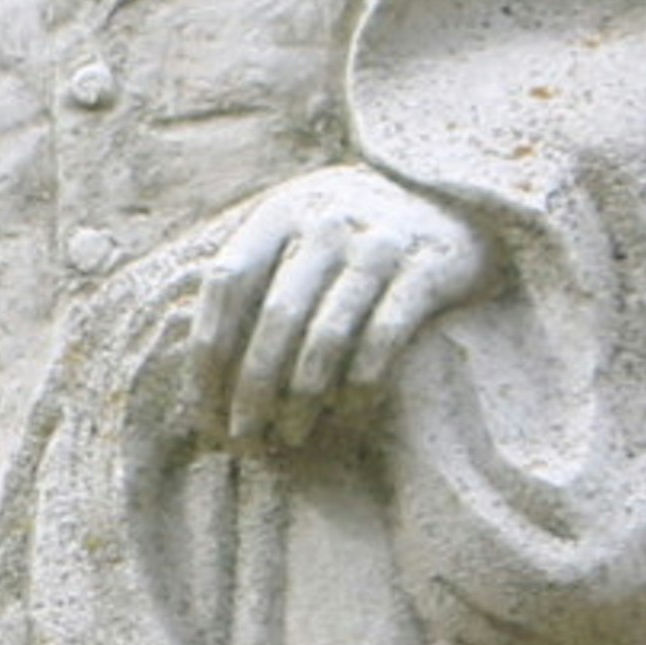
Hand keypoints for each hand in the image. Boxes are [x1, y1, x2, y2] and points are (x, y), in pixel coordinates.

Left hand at [191, 167, 493, 446]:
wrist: (448, 204)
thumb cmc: (349, 240)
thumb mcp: (296, 237)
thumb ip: (253, 281)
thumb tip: (197, 366)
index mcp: (279, 214)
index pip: (226, 282)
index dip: (208, 350)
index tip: (202, 406)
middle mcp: (327, 221)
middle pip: (275, 316)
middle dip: (252, 388)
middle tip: (243, 440)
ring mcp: (380, 242)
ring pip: (328, 332)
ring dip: (302, 396)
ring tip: (291, 435)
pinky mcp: (429, 268)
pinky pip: (385, 336)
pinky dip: (360, 382)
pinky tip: (347, 415)